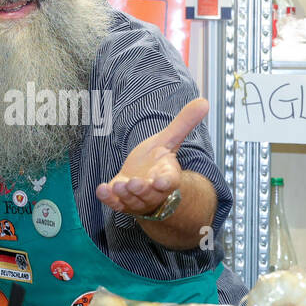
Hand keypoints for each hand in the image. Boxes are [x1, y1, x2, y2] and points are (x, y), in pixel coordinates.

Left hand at [96, 97, 208, 215]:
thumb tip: (204, 101)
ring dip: (125, 194)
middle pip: (149, 194)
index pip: (169, 181)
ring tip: (118, 185)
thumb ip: (183, 124)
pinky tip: (101, 190)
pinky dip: (108, 199)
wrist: (143, 180)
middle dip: (142, 190)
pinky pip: (115, 203)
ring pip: (132, 201)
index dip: (165, 182)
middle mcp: (153, 192)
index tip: (161, 181)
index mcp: (167, 176)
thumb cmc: (156, 162)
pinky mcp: (120, 201)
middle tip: (135, 183)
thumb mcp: (168, 140)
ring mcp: (136, 199)